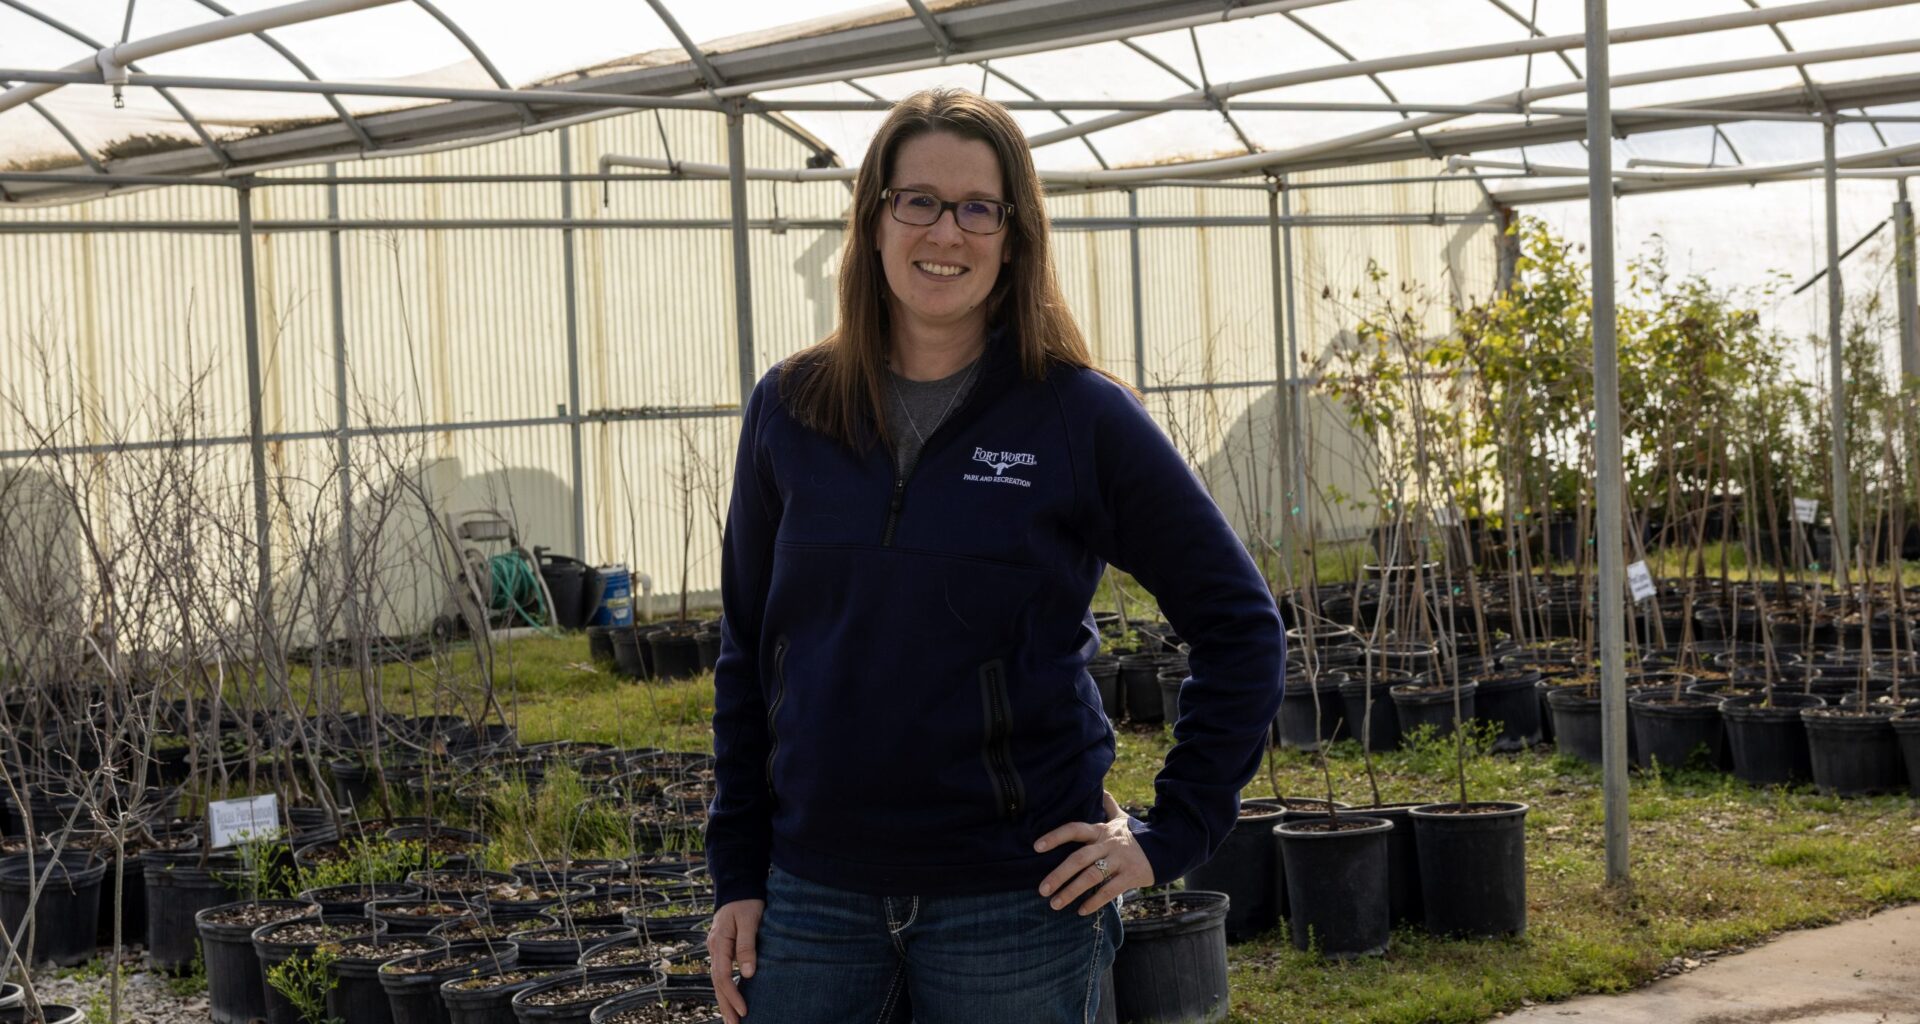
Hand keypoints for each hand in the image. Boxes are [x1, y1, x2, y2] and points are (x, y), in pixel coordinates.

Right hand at [708, 898, 763, 1022]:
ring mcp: (717, 949)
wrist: (739, 886)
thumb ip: (748, 946)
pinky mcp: (723, 949)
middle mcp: (714, 948)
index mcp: (719, 942)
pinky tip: (732, 1000)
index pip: (723, 976)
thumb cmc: (747, 902)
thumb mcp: (750, 920)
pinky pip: (722, 974)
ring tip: (732, 1021)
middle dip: (726, 1006)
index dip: (733, 995)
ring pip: (718, 980)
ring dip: (724, 1001)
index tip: (745, 1011)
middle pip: (717, 983)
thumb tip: (748, 974)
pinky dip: (726, 989)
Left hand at [1033, 790, 1153, 914]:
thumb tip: (1100, 790)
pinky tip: (1081, 911)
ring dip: (1071, 891)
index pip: (1075, 829)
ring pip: (1092, 876)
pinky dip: (1094, 902)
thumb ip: (1108, 806)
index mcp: (1101, 830)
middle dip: (1059, 875)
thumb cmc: (1136, 836)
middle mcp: (1108, 844)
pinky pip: (1109, 891)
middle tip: (1042, 890)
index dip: (1055, 836)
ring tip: (1055, 904)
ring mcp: (1120, 860)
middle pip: (1079, 858)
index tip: (1037, 847)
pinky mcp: (1131, 875)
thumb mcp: (1122, 819)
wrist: (1167, 847)